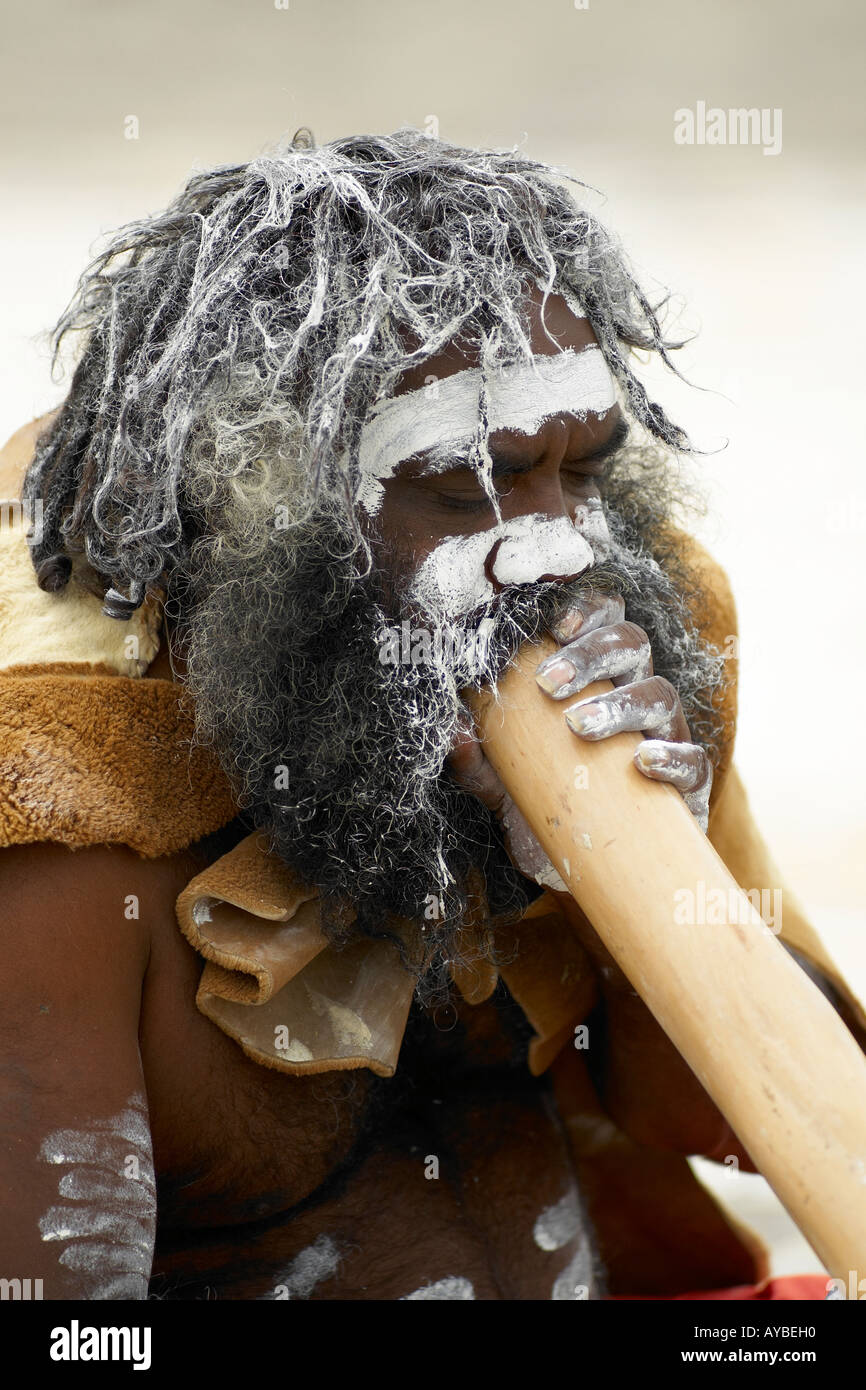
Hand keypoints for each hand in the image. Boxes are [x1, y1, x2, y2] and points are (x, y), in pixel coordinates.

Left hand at [447, 590, 712, 890]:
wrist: (585, 874)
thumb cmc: (546, 810)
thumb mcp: (501, 787)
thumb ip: (476, 763)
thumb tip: (452, 733)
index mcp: (595, 679)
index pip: (602, 621)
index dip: (587, 610)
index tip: (553, 627)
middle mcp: (633, 697)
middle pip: (632, 643)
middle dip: (591, 654)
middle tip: (548, 684)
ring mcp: (664, 738)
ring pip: (661, 694)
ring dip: (620, 702)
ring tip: (579, 726)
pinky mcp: (686, 788)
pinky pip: (695, 760)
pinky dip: (672, 755)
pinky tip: (641, 762)